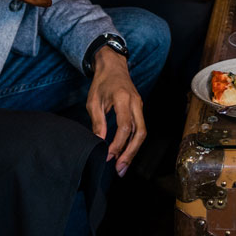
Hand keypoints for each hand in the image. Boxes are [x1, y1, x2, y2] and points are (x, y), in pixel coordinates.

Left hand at [86, 49, 145, 175]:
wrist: (113, 66)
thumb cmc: (102, 82)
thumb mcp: (94, 101)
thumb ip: (98, 122)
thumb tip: (99, 142)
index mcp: (124, 99)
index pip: (125, 126)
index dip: (117, 144)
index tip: (108, 156)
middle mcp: (136, 103)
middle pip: (140, 132)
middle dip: (130, 152)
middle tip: (120, 169)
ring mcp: (139, 106)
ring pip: (142, 132)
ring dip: (133, 150)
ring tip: (123, 166)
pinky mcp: (139, 109)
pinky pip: (139, 128)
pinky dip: (133, 142)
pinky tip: (124, 152)